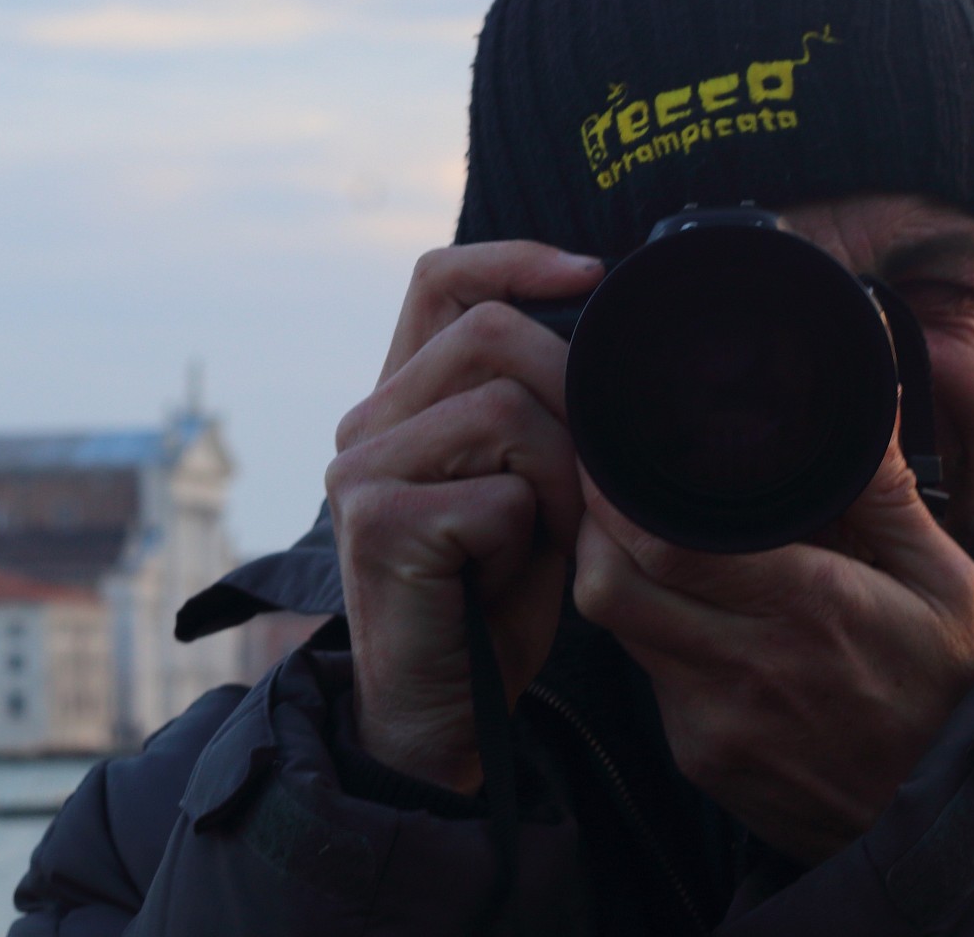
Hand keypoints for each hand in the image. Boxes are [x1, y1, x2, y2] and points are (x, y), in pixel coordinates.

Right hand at [329, 242, 606, 791]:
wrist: (443, 716)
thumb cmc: (495, 600)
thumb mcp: (529, 485)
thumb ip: (545, 414)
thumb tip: (611, 343)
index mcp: (400, 400)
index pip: (440, 280)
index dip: (514, 259)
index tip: (592, 273)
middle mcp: (367, 422)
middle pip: (490, 334)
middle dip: (572, 392)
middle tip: (592, 473)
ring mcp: (362, 469)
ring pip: (504, 408)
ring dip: (559, 476)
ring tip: (548, 534)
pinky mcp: (378, 521)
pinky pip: (498, 490)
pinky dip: (533, 532)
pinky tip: (514, 572)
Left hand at [574, 429, 973, 862]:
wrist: (956, 820)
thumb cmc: (949, 686)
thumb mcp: (945, 583)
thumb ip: (888, 492)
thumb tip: (870, 398)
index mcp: (806, 609)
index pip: (665, 545)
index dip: (617, 495)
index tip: (611, 451)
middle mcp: (745, 668)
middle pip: (610, 586)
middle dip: (592, 529)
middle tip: (607, 489)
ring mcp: (714, 721)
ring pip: (617, 630)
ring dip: (615, 577)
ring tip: (636, 538)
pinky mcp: (699, 758)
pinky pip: (645, 680)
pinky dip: (647, 637)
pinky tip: (676, 611)